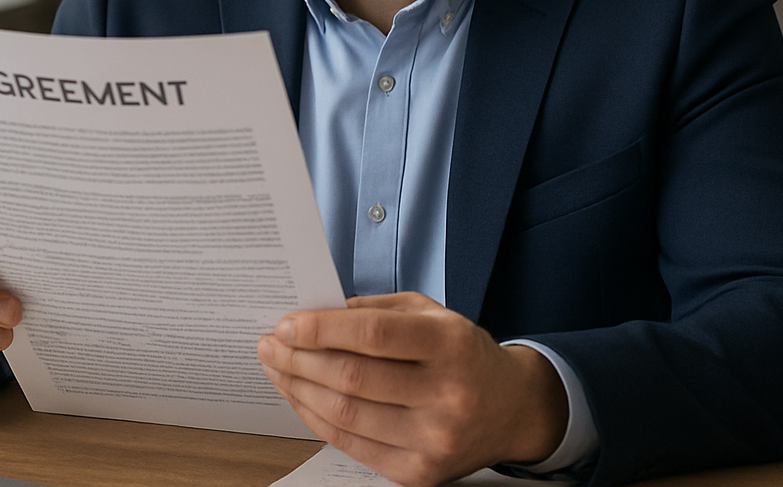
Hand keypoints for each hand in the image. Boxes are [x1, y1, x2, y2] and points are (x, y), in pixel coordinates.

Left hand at [256, 292, 566, 486]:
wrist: (512, 410)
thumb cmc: (463, 353)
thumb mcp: (432, 314)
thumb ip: (375, 312)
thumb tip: (312, 314)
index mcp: (452, 346)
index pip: (374, 337)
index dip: (322, 330)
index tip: (286, 323)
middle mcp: (447, 396)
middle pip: (352, 379)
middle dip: (299, 360)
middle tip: (270, 344)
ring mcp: (434, 441)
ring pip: (345, 416)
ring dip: (298, 390)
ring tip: (277, 368)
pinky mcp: (419, 474)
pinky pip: (351, 446)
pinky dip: (316, 420)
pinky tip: (300, 397)